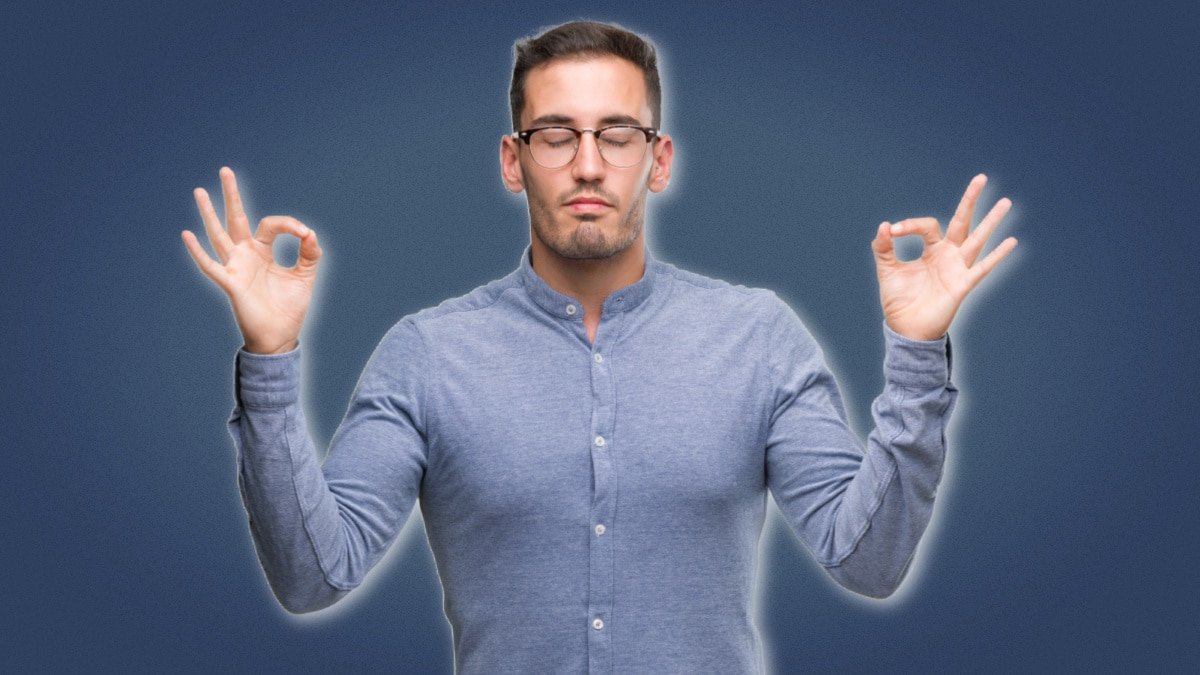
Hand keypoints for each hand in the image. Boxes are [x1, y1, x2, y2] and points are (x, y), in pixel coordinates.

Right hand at [181, 167, 322, 353]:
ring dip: (209, 214)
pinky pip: (210, 265)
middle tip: (225, 170)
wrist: (280, 336)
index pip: (270, 225)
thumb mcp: (304, 277)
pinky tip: (187, 234)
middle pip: (236, 219)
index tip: (306, 235)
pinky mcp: (230, 283)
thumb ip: (310, 254)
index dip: (289, 225)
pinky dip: (198, 251)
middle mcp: (246, 255)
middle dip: (232, 195)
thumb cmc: (289, 308)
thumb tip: (311, 233)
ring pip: (219, 235)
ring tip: (199, 191)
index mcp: (263, 252)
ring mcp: (235, 267)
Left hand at [871, 174, 1017, 340]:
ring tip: (1006, 202)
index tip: (892, 232)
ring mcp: (958, 269)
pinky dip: (996, 256)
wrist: (905, 329)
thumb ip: (883, 248)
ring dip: (991, 221)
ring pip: (977, 240)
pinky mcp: (962, 285)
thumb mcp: (887, 270)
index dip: (910, 225)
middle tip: (981, 177)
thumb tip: (884, 225)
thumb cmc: (899, 300)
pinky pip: (982, 268)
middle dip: (970, 200)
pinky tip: (1011, 241)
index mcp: (932, 250)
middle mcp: (948, 256)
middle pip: (962, 222)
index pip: (928, 226)